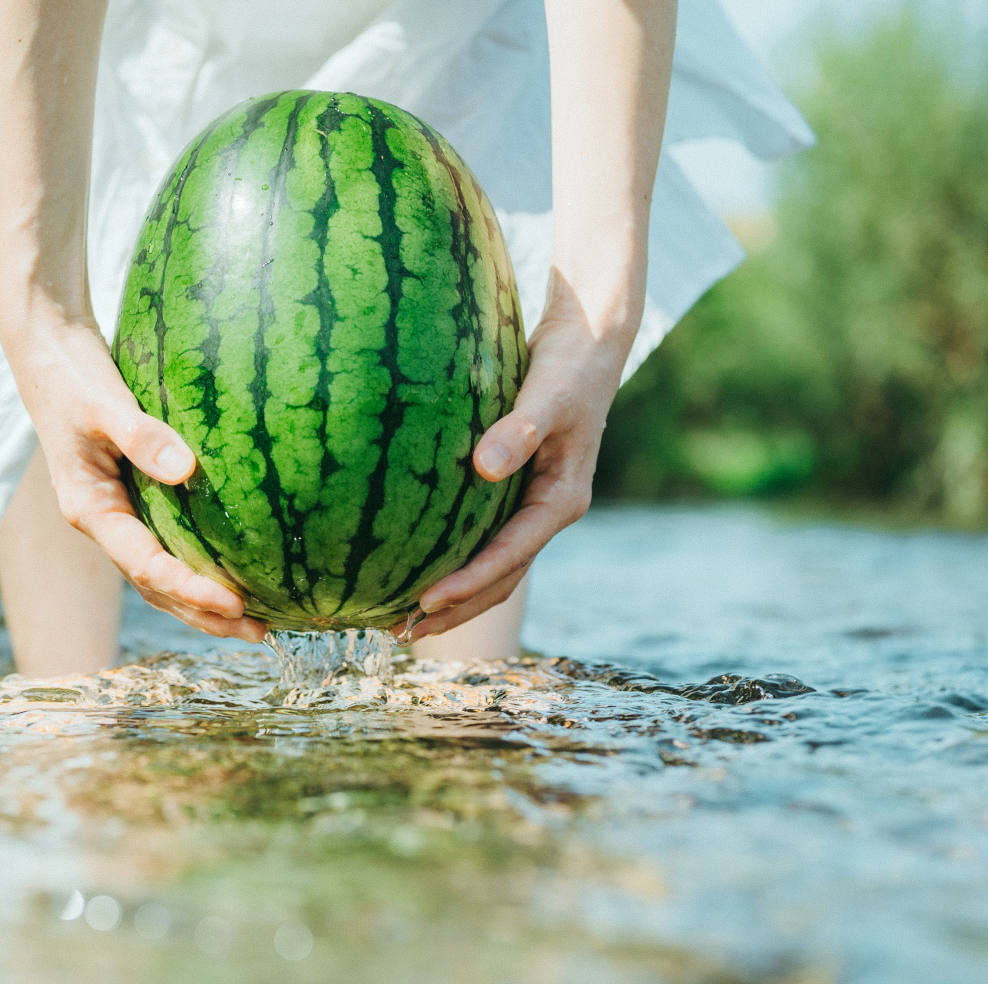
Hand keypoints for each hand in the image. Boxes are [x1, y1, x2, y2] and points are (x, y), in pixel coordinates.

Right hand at [0, 303, 267, 642]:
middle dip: (204, 615)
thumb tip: (187, 468)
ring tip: (255, 620)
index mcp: (90, 510)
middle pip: (156, 586)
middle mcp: (104, 521)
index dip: (191, 589)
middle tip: (258, 633)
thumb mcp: (103, 402)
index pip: (146, 567)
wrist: (47, 348)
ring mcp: (118, 512)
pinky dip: (200, 563)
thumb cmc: (71, 374)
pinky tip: (238, 567)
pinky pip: (170, 542)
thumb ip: (141, 435)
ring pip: (162, 572)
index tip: (234, 602)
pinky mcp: (134, 495)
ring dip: (203, 600)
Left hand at [407, 281, 635, 641]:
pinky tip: (413, 568)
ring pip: (492, 569)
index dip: (468, 583)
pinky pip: (481, 541)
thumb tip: (486, 466)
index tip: (425, 601)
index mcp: (561, 502)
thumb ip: (521, 430)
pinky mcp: (514, 494)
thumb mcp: (548, 395)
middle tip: (402, 634)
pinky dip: (452, 562)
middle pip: (500, 580)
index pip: (510, 557)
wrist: (586, 344)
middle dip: (455, 610)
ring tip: (401, 621)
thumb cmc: (568, 366)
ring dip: (453, 598)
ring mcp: (531, 507)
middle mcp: (547, 513)